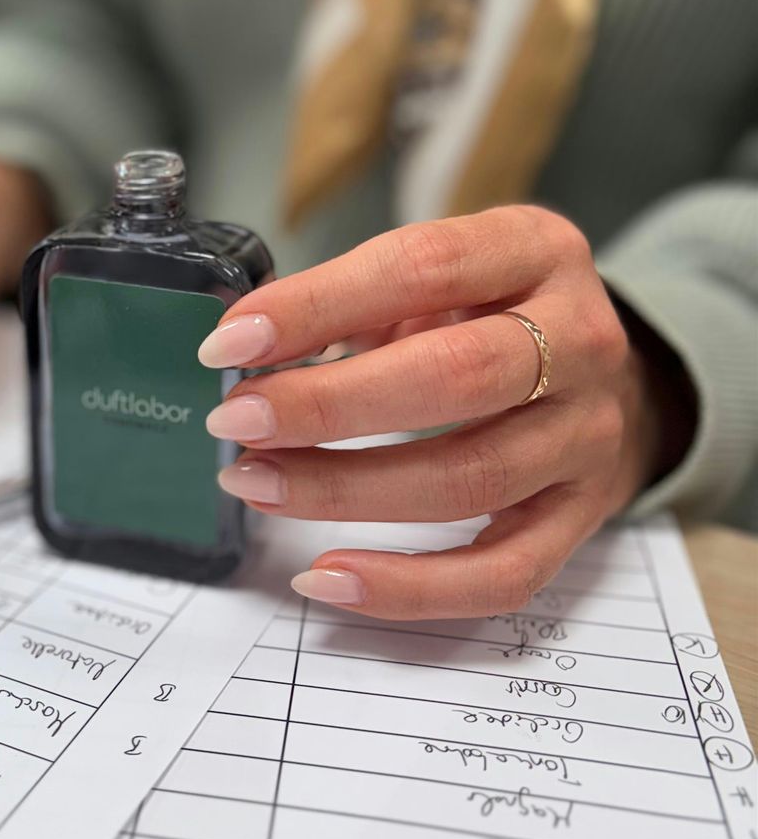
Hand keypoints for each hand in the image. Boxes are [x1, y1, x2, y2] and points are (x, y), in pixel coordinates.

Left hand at [198, 206, 690, 619]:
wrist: (607, 377)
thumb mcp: (440, 275)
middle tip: (238, 420)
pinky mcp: (584, 518)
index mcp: (536, 250)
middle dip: (328, 403)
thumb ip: (356, 299)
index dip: (319, 305)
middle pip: (455, 376)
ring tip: (256, 483)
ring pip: (470, 480)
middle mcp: (583, 340)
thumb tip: (244, 344)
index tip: (231, 341)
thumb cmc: (491, 315)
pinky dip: (408, 588)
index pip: (423, 267)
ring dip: (345, 491)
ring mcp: (590, 435)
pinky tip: (326, 577)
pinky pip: (501, 573)